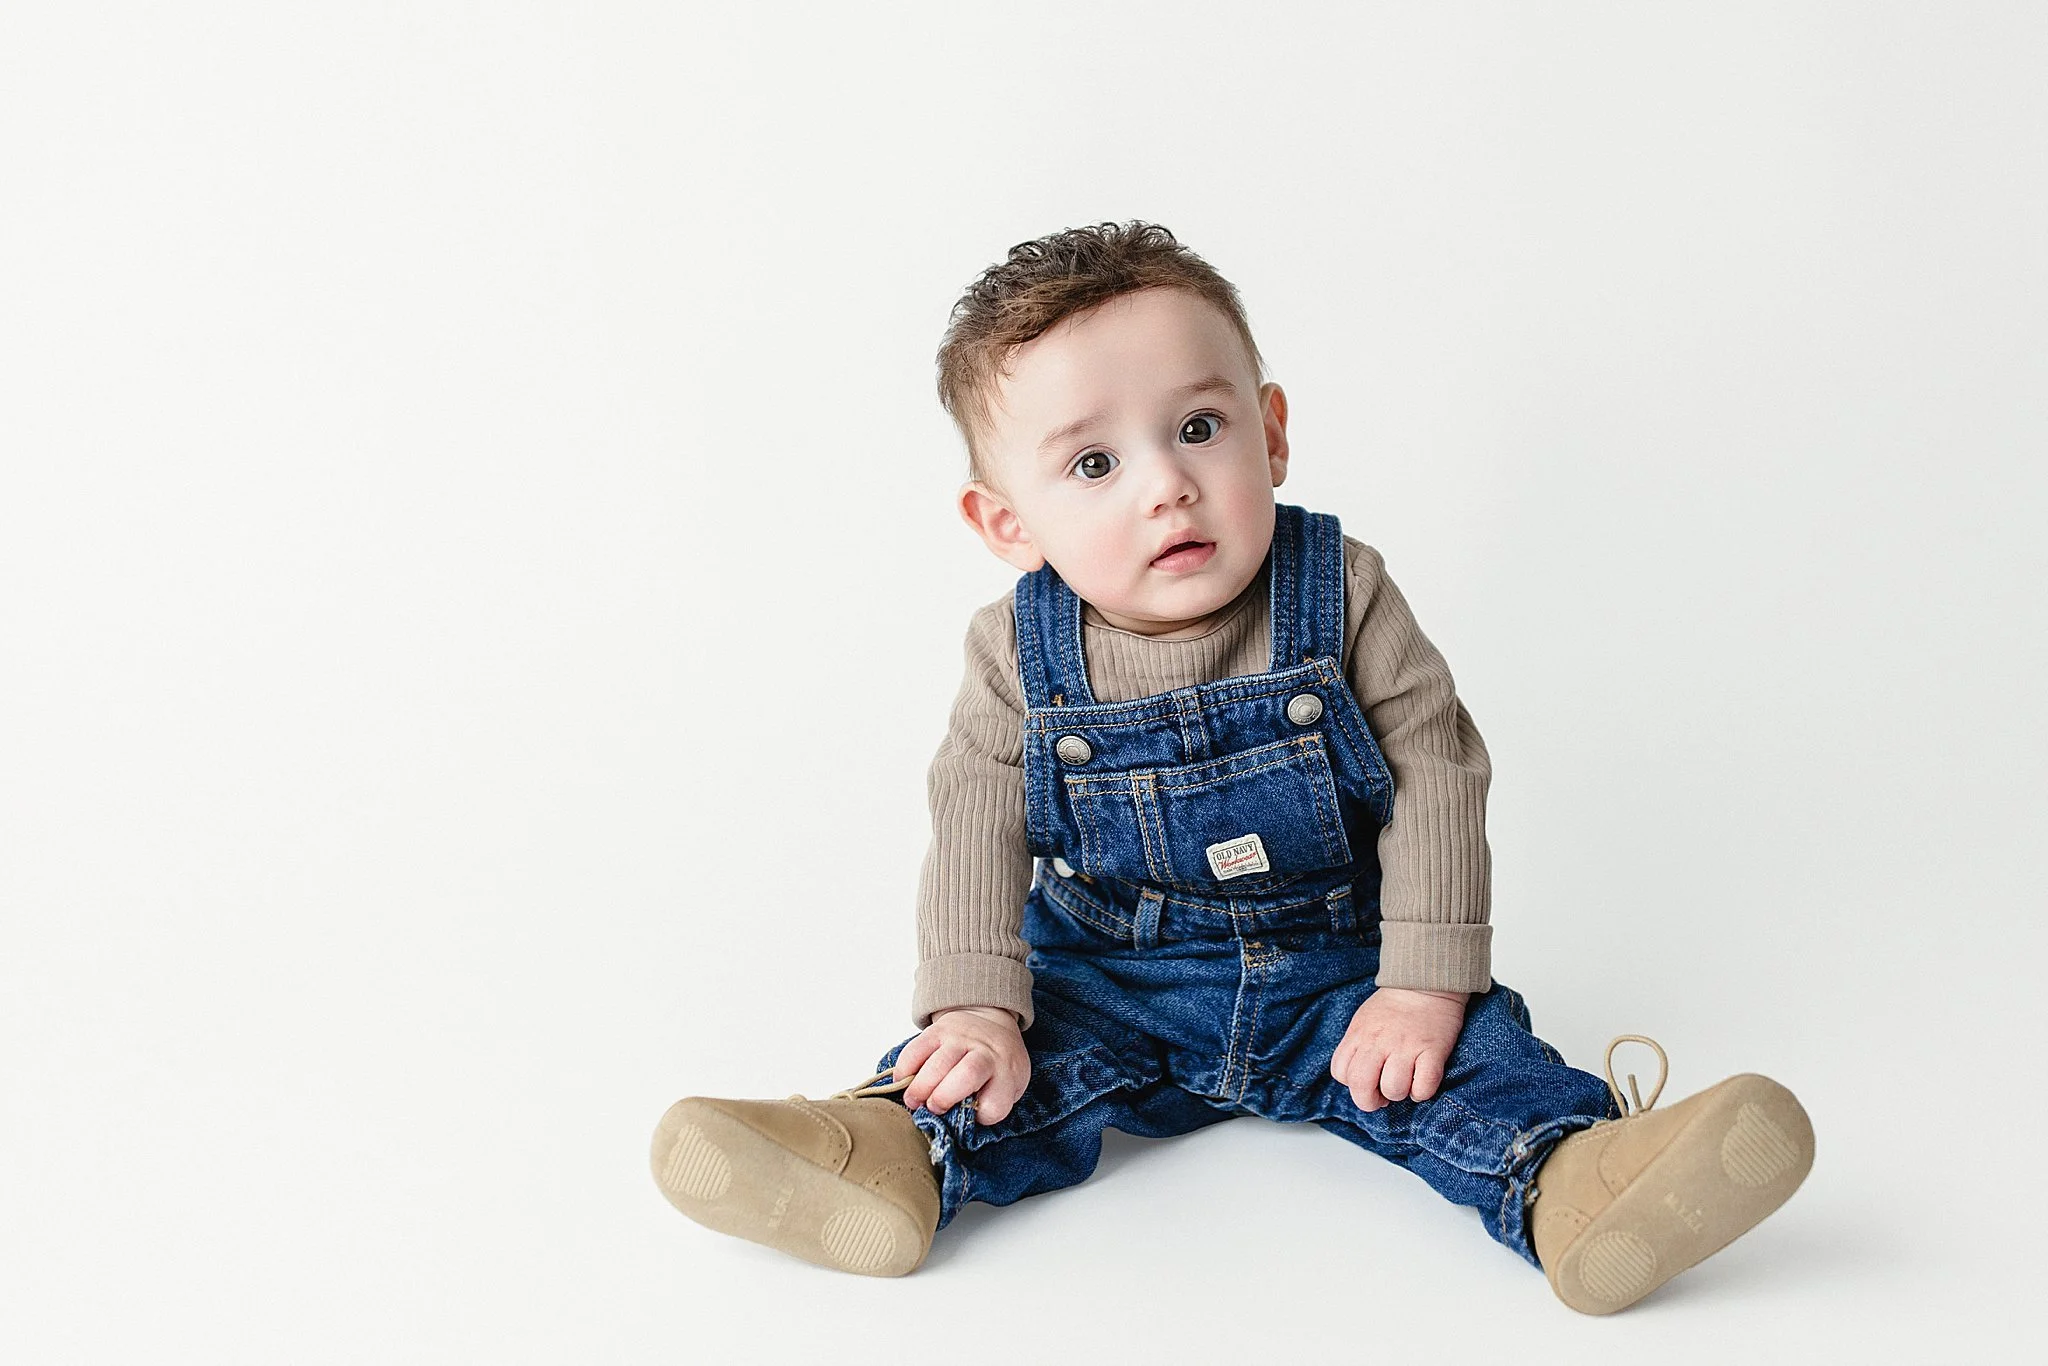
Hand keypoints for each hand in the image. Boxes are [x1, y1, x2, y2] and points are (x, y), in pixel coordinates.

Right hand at [891, 1005, 1030, 1123]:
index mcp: (1007, 1072)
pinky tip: (904, 1081)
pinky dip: (905, 1069)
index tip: (972, 1115)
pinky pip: (916, 1049)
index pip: (995, 1104)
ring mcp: (960, 1039)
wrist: (989, 1023)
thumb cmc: (997, 1063)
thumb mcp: (1009, 1083)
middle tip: (932, 1109)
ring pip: (938, 1064)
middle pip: (967, 1076)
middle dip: (944, 1099)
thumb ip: (991, 1102)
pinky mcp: (938, 1031)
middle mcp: (985, 1053)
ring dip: (920, 1088)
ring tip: (913, 1101)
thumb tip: (958, 1122)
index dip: (981, 1116)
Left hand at [1330, 987, 1470, 1111]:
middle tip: (1381, 1099)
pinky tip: (1422, 1083)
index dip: (1352, 1085)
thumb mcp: (1363, 1021)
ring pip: (1394, 1089)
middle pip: (1361, 1086)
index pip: (1341, 1073)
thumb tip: (1357, 1078)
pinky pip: (1424, 1087)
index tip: (1366, 1083)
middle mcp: (1379, 1042)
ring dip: (1398, 1094)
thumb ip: (1357, 1046)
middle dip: (1369, 1102)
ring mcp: (1406, 1047)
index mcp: (1359, 1035)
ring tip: (1405, 1084)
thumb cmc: (1393, 1007)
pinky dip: (1421, 1093)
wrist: (1425, 983)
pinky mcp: (1433, 1051)